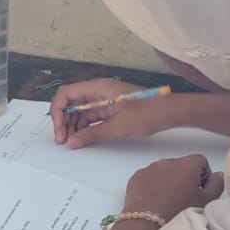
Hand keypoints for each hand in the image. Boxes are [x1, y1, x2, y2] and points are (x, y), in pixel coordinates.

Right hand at [51, 79, 174, 147]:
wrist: (173, 112)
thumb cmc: (149, 113)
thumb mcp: (117, 126)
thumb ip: (92, 134)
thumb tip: (72, 142)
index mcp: (98, 87)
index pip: (66, 94)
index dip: (57, 111)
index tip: (58, 129)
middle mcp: (98, 91)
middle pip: (70, 103)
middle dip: (63, 121)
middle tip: (62, 140)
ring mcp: (104, 100)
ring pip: (78, 111)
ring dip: (72, 126)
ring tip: (71, 142)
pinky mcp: (110, 108)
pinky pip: (90, 116)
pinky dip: (84, 127)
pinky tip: (81, 138)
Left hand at [122, 155, 225, 221]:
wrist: (147, 224)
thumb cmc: (181, 211)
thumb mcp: (206, 201)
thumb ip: (216, 184)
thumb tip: (218, 174)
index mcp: (186, 164)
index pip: (200, 161)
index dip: (203, 174)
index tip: (201, 189)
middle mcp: (167, 161)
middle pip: (181, 165)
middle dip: (185, 177)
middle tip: (186, 196)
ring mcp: (149, 168)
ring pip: (164, 170)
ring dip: (169, 180)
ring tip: (169, 200)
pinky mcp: (135, 177)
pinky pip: (149, 177)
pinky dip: (153, 184)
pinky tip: (155, 200)